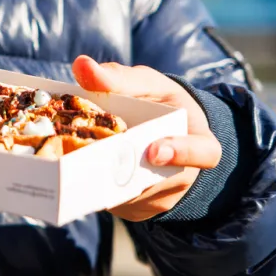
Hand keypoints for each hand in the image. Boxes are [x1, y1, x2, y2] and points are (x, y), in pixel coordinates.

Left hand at [71, 56, 220, 222]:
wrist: (163, 133)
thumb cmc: (159, 105)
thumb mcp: (147, 85)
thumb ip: (119, 78)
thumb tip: (81, 65)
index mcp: (200, 142)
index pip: (203, 153)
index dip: (182, 153)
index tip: (154, 150)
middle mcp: (184, 177)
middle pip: (153, 180)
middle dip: (120, 167)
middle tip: (87, 153)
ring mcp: (160, 199)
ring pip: (128, 194)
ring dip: (101, 177)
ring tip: (73, 156)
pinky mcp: (136, 210)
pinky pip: (114, 203)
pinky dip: (93, 187)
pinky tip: (72, 168)